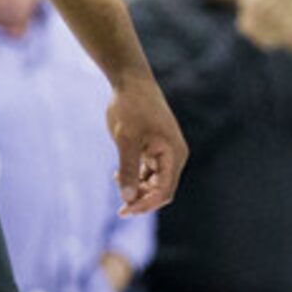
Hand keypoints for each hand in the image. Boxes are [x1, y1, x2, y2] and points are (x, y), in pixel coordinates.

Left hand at [106, 70, 186, 214]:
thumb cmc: (130, 107)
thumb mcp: (125, 139)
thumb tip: (127, 198)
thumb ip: (128, 168)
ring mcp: (166, 152)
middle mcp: (174, 155)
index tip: (124, 210)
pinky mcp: (156, 148)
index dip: (146, 204)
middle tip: (120, 209)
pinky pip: (149, 171)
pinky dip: (136, 177)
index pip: (164, 190)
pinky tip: (118, 175)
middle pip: (162, 190)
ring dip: (138, 189)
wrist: (131, 81)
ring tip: (117, 183)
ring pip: (155, 182)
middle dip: (142, 200)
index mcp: (173, 154)